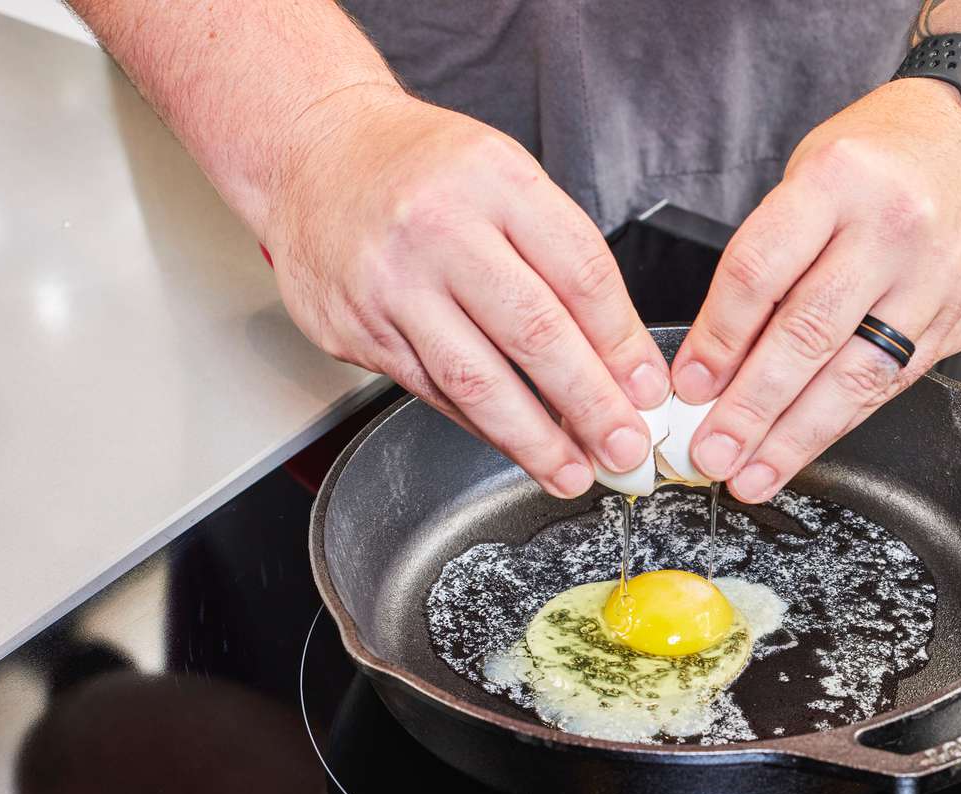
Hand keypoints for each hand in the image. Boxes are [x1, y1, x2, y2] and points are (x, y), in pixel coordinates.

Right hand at [265, 91, 669, 496]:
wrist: (311, 155)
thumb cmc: (422, 170)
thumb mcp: (505, 178)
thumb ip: (560, 259)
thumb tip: (619, 360)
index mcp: (495, 181)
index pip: (580, 274)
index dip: (623, 344)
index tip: (648, 392)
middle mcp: (438, 228)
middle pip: (534, 333)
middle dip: (590, 405)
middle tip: (624, 449)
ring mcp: (390, 282)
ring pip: (476, 379)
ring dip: (534, 439)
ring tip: (572, 471)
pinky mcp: (357, 329)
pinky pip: (431, 391)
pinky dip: (481, 426)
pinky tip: (515, 445)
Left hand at [671, 78, 960, 501]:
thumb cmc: (893, 152)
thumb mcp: (817, 169)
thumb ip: (773, 253)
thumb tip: (718, 350)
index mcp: (839, 181)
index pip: (760, 272)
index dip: (718, 339)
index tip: (689, 386)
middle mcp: (891, 230)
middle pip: (806, 335)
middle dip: (751, 408)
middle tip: (713, 452)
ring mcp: (935, 278)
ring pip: (855, 375)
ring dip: (795, 436)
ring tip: (753, 473)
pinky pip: (893, 381)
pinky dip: (844, 420)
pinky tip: (807, 445)